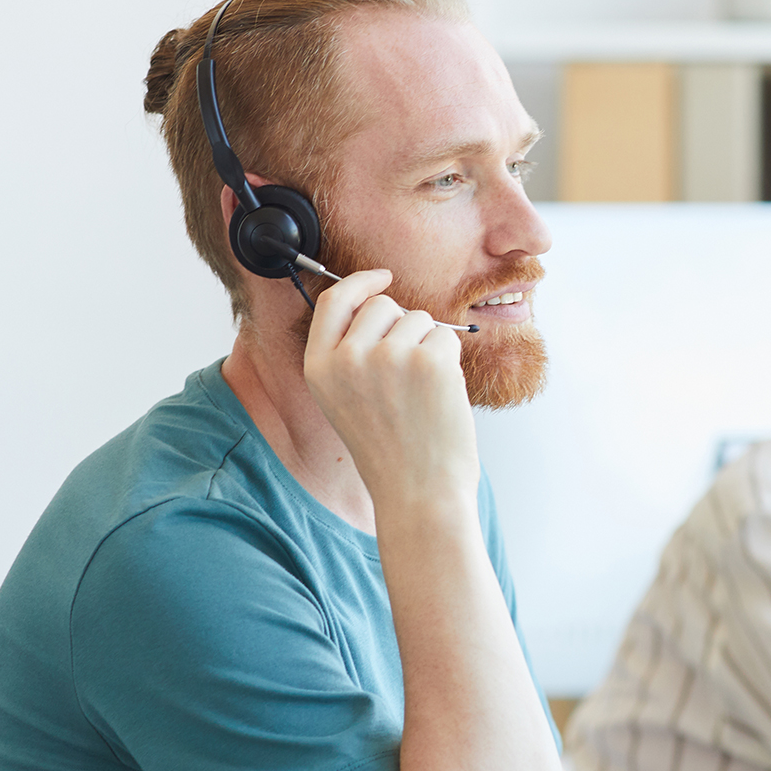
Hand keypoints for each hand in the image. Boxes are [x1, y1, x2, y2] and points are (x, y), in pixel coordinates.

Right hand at [299, 268, 477, 509]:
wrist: (418, 494)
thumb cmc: (390, 451)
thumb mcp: (345, 401)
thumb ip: (349, 353)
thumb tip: (378, 303)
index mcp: (320, 368)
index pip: (335, 302)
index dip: (361, 283)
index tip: (383, 276)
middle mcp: (348, 358)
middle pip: (383, 304)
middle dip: (403, 326)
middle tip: (408, 375)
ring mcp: (389, 357)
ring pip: (419, 319)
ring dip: (428, 347)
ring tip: (421, 396)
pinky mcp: (429, 362)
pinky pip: (445, 338)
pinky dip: (450, 362)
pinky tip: (440, 398)